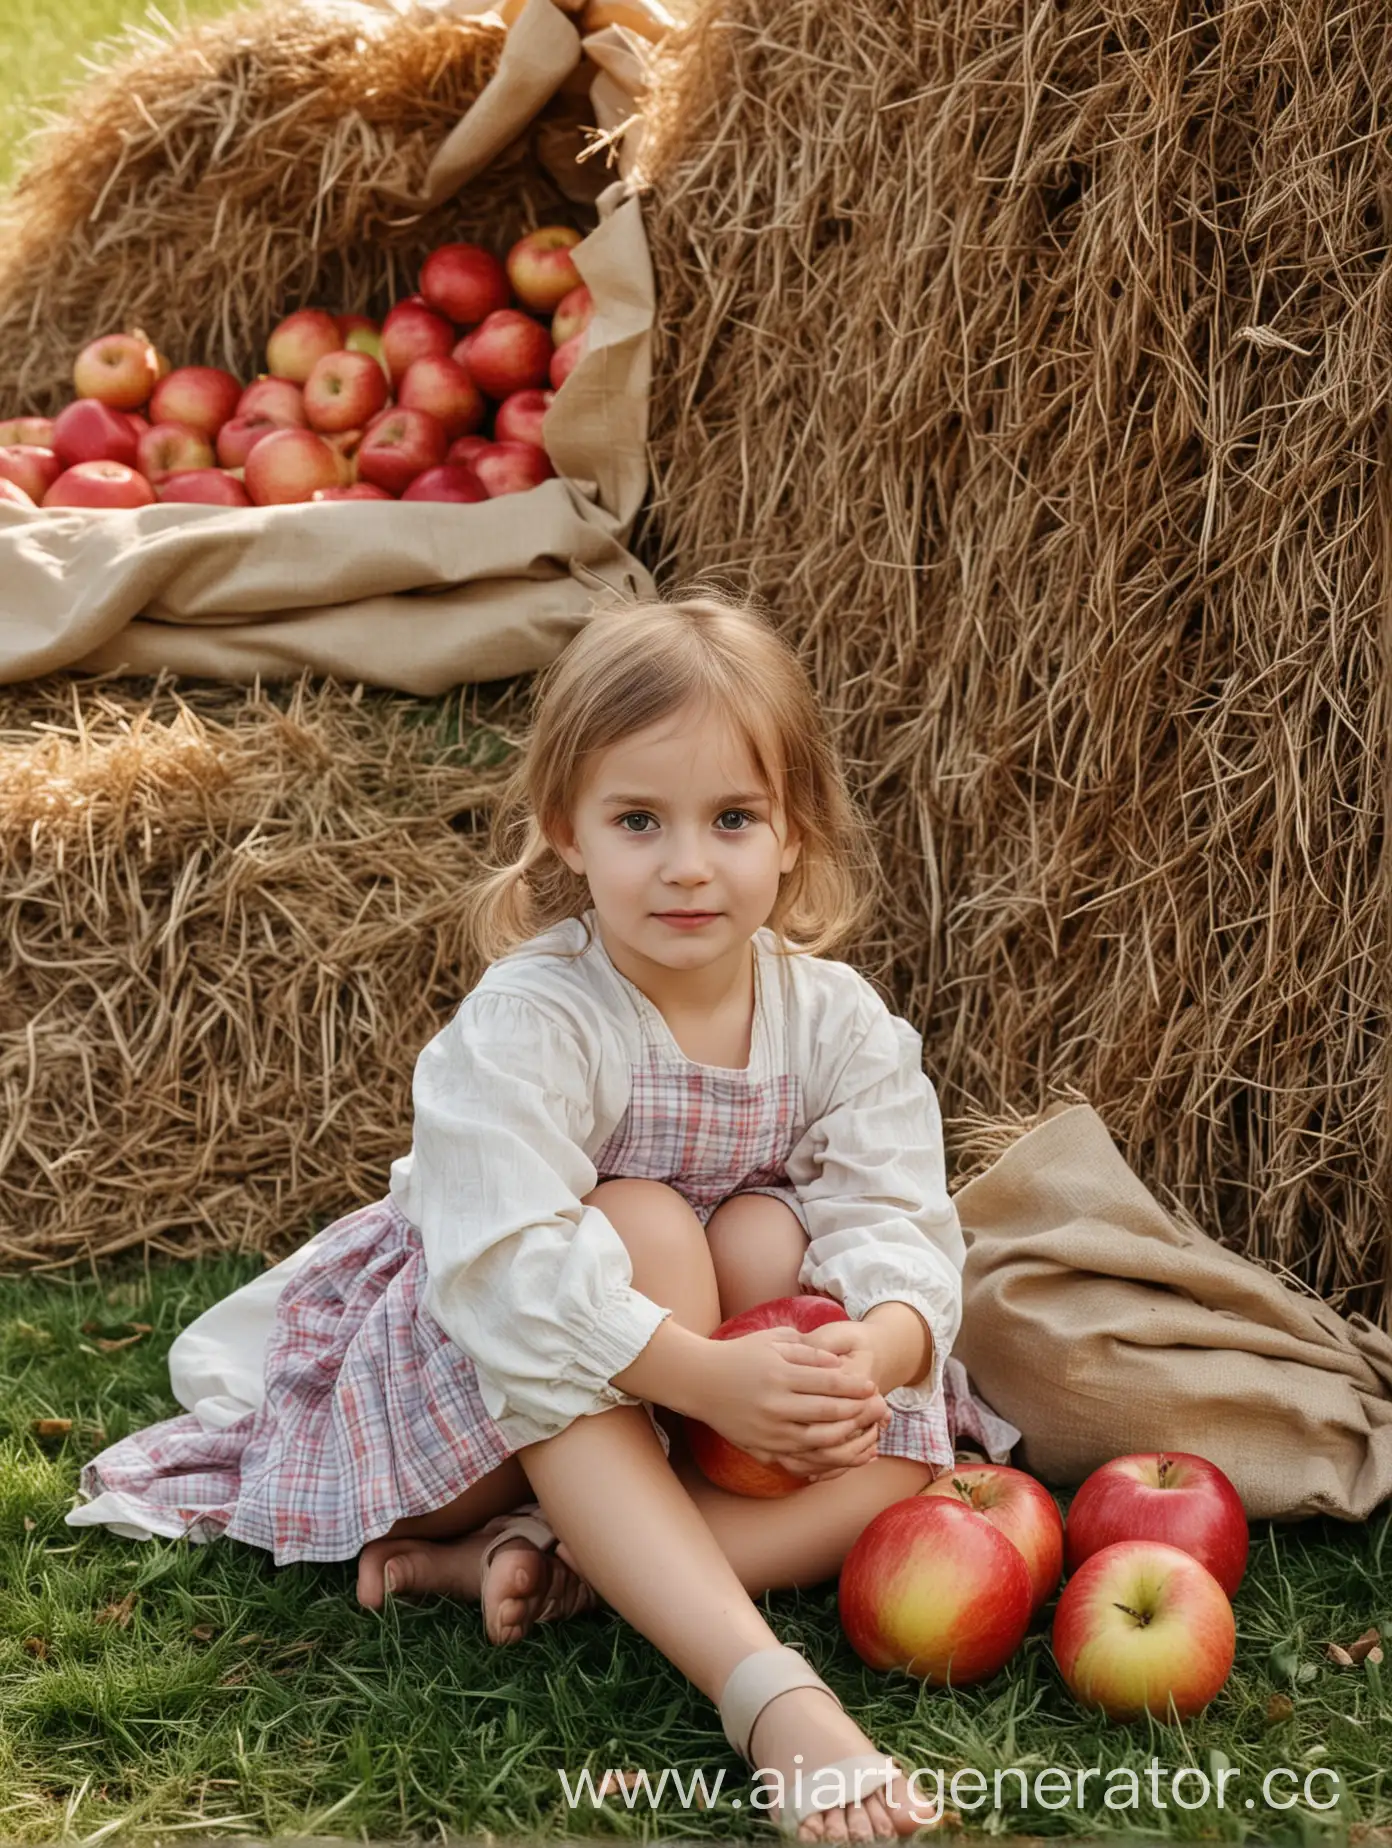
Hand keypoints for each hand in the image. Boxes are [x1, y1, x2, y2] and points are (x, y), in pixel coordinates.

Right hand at [695, 1326, 889, 1480]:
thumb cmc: (740, 1355)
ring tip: (862, 1432)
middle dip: (858, 1411)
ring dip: (846, 1438)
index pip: (829, 1382)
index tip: (872, 1386)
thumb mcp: (773, 1341)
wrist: (699, 1381)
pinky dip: (824, 1458)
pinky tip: (839, 1452)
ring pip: (819, 1441)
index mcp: (780, 1375)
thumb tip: (839, 1365)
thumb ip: (809, 1351)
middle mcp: (775, 1405)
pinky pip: (800, 1459)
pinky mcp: (762, 1449)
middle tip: (876, 1409)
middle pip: (829, 1413)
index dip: (855, 1386)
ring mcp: (769, 1431)